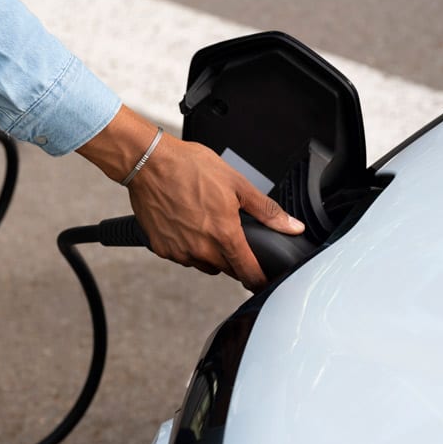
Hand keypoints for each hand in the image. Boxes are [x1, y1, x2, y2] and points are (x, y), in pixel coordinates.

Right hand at [78, 106, 303, 290]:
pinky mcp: (161, 248)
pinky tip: (185, 223)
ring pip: (203, 264)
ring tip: (204, 223)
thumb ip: (266, 211)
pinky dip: (186, 246)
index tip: (263, 280)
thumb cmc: (190, 168)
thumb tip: (292, 227)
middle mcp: (201, 249)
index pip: (248, 272)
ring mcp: (179, 251)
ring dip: (209, 252)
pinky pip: (181, 256)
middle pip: (226, 269)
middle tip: (228, 231)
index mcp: (224, 235)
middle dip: (233, 257)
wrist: (150, 163)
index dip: (259, 279)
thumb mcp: (237, 184)